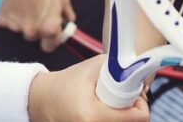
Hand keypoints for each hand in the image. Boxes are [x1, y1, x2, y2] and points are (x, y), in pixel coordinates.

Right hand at [0, 0, 75, 51]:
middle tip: (35, 7)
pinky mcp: (0, 20)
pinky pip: (7, 20)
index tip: (51, 31)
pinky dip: (9, 12)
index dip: (51, 39)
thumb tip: (69, 20)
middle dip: (35, 25)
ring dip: (21, 17)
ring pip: (19, 27)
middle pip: (33, 36)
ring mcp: (14, 26)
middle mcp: (31, 30)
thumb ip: (66, 11)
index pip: (50, 46)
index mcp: (48, 26)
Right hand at [28, 55, 149, 121]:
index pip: (137, 119)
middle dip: (132, 113)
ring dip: (123, 119)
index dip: (141, 106)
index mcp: (92, 115)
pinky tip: (107, 114)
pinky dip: (113, 121)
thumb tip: (138, 72)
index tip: (136, 96)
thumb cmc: (67, 82)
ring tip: (115, 107)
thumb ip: (118, 67)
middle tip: (126, 102)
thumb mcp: (93, 67)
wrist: (42, 100)